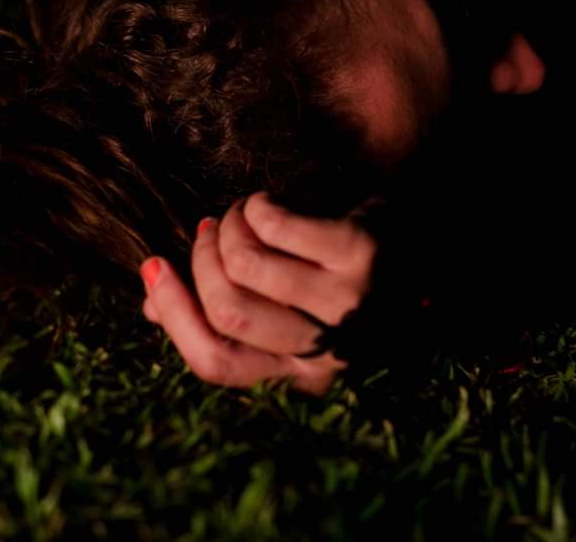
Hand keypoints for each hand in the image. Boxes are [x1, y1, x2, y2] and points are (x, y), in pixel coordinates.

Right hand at [140, 191, 376, 395]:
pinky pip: (276, 229)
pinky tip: (267, 202)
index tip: (154, 266)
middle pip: (228, 311)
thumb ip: (220, 310)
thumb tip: (150, 308)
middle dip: (202, 260)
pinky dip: (257, 209)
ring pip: (247, 269)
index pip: (216, 363)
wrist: (424, 243)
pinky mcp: (361, 256)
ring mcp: (348, 305)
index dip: (175, 314)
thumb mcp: (286, 304)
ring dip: (230, 228)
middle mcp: (328, 351)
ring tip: (242, 213)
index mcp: (301, 372)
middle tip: (211, 230)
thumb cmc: (340, 277)